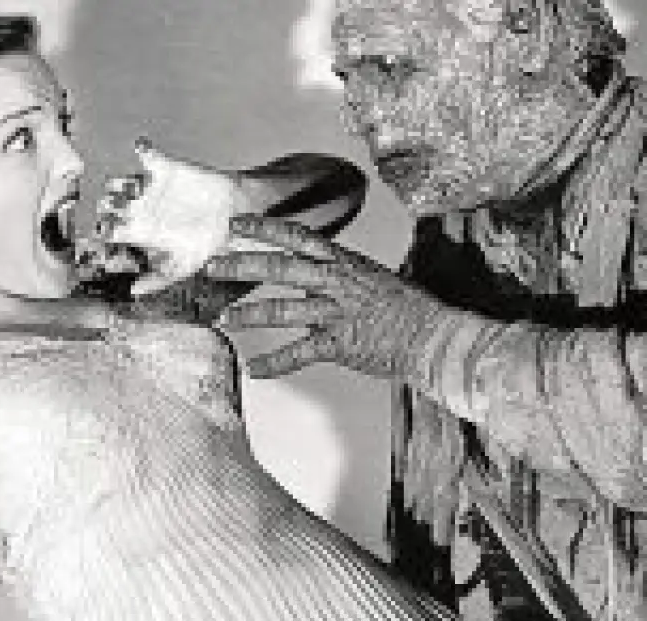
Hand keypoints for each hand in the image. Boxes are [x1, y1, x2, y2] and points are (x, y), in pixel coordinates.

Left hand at [91, 138, 247, 296]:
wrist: (231, 216)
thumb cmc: (206, 243)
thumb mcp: (184, 267)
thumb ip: (159, 280)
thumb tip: (134, 293)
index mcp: (139, 232)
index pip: (110, 230)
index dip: (101, 230)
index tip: (104, 231)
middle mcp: (139, 210)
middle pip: (110, 204)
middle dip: (106, 205)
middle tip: (115, 208)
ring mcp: (150, 189)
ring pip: (122, 180)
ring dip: (119, 180)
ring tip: (128, 185)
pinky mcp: (165, 170)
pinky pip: (147, 155)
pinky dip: (142, 149)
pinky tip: (141, 148)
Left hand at [204, 215, 450, 378]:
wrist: (433, 337)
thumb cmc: (409, 310)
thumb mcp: (374, 279)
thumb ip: (342, 276)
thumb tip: (319, 274)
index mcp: (345, 262)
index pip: (299, 236)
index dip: (264, 228)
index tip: (236, 225)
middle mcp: (338, 282)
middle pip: (281, 267)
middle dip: (243, 266)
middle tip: (213, 268)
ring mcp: (338, 312)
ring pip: (283, 309)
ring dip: (248, 313)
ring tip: (222, 318)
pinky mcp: (341, 343)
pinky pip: (300, 352)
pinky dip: (274, 362)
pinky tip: (254, 369)